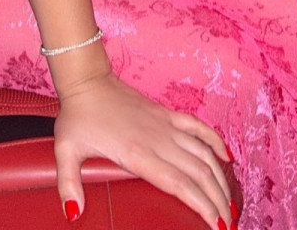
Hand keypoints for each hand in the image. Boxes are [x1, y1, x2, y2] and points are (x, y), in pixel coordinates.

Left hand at [53, 72, 235, 228]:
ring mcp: (165, 125)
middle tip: (229, 225)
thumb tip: (72, 214)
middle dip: (219, 201)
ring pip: (204, 154)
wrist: (86, 80)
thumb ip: (69, 184)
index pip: (180, 185)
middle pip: (199, 174)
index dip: (203, 206)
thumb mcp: (65, 151)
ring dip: (221, 179)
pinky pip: (198, 127)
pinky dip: (216, 142)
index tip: (217, 226)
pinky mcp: (166, 114)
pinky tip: (228, 159)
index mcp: (137, 153)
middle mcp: (158, 140)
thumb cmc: (77, 116)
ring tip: (231, 204)